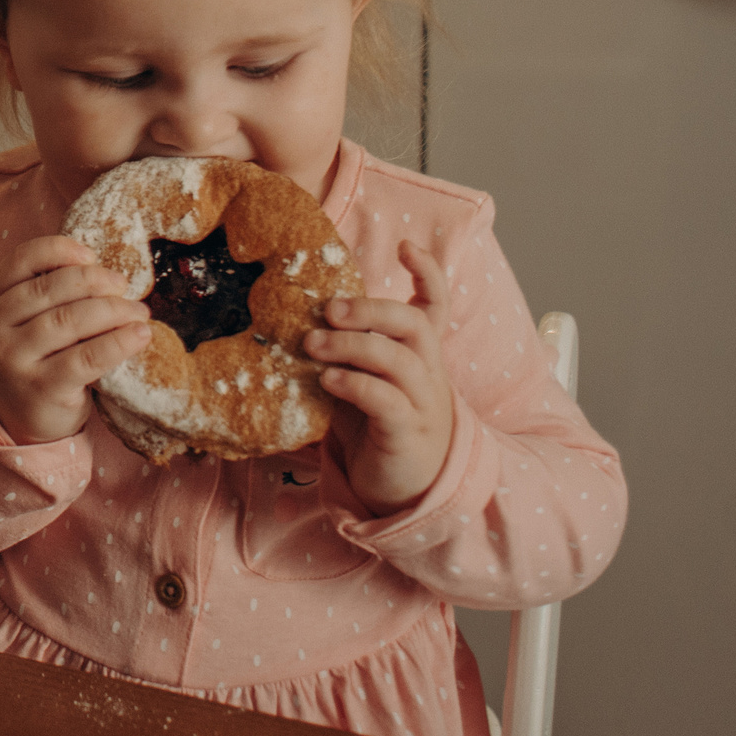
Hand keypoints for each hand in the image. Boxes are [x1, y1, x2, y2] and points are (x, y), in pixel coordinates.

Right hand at [0, 236, 154, 445]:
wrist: (14, 422)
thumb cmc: (32, 362)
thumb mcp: (22, 325)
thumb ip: (46, 296)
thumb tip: (107, 272)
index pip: (19, 262)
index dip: (58, 250)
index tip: (91, 255)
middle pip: (51, 289)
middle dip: (95, 281)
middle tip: (124, 286)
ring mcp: (14, 360)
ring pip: (70, 320)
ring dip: (113, 310)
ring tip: (139, 312)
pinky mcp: (41, 388)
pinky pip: (87, 357)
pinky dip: (119, 342)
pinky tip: (140, 336)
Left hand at [304, 239, 457, 513]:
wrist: (404, 489)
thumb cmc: (377, 426)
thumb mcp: (366, 380)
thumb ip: (348, 350)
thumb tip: (298, 317)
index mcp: (420, 356)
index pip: (437, 306)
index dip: (428, 274)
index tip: (406, 246)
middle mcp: (429, 374)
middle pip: (416, 324)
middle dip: (372, 309)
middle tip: (328, 309)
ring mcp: (422, 404)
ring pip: (399, 360)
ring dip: (352, 345)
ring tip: (313, 345)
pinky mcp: (407, 433)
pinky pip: (387, 401)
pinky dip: (355, 384)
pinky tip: (327, 381)